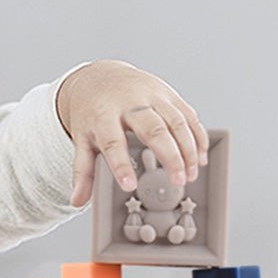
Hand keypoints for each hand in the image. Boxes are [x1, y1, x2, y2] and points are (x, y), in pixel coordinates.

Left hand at [55, 60, 207, 206]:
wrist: (100, 77)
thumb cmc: (92, 112)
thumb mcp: (82, 138)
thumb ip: (83, 170)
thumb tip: (77, 200)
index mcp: (103, 115)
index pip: (112, 142)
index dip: (121, 165)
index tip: (129, 186)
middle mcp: (129, 102)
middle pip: (153, 129)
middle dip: (169, 156)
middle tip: (177, 181)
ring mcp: (152, 95)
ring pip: (176, 121)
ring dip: (188, 149)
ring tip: (190, 175)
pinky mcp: (168, 93)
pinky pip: (188, 114)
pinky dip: (197, 136)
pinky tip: (200, 157)